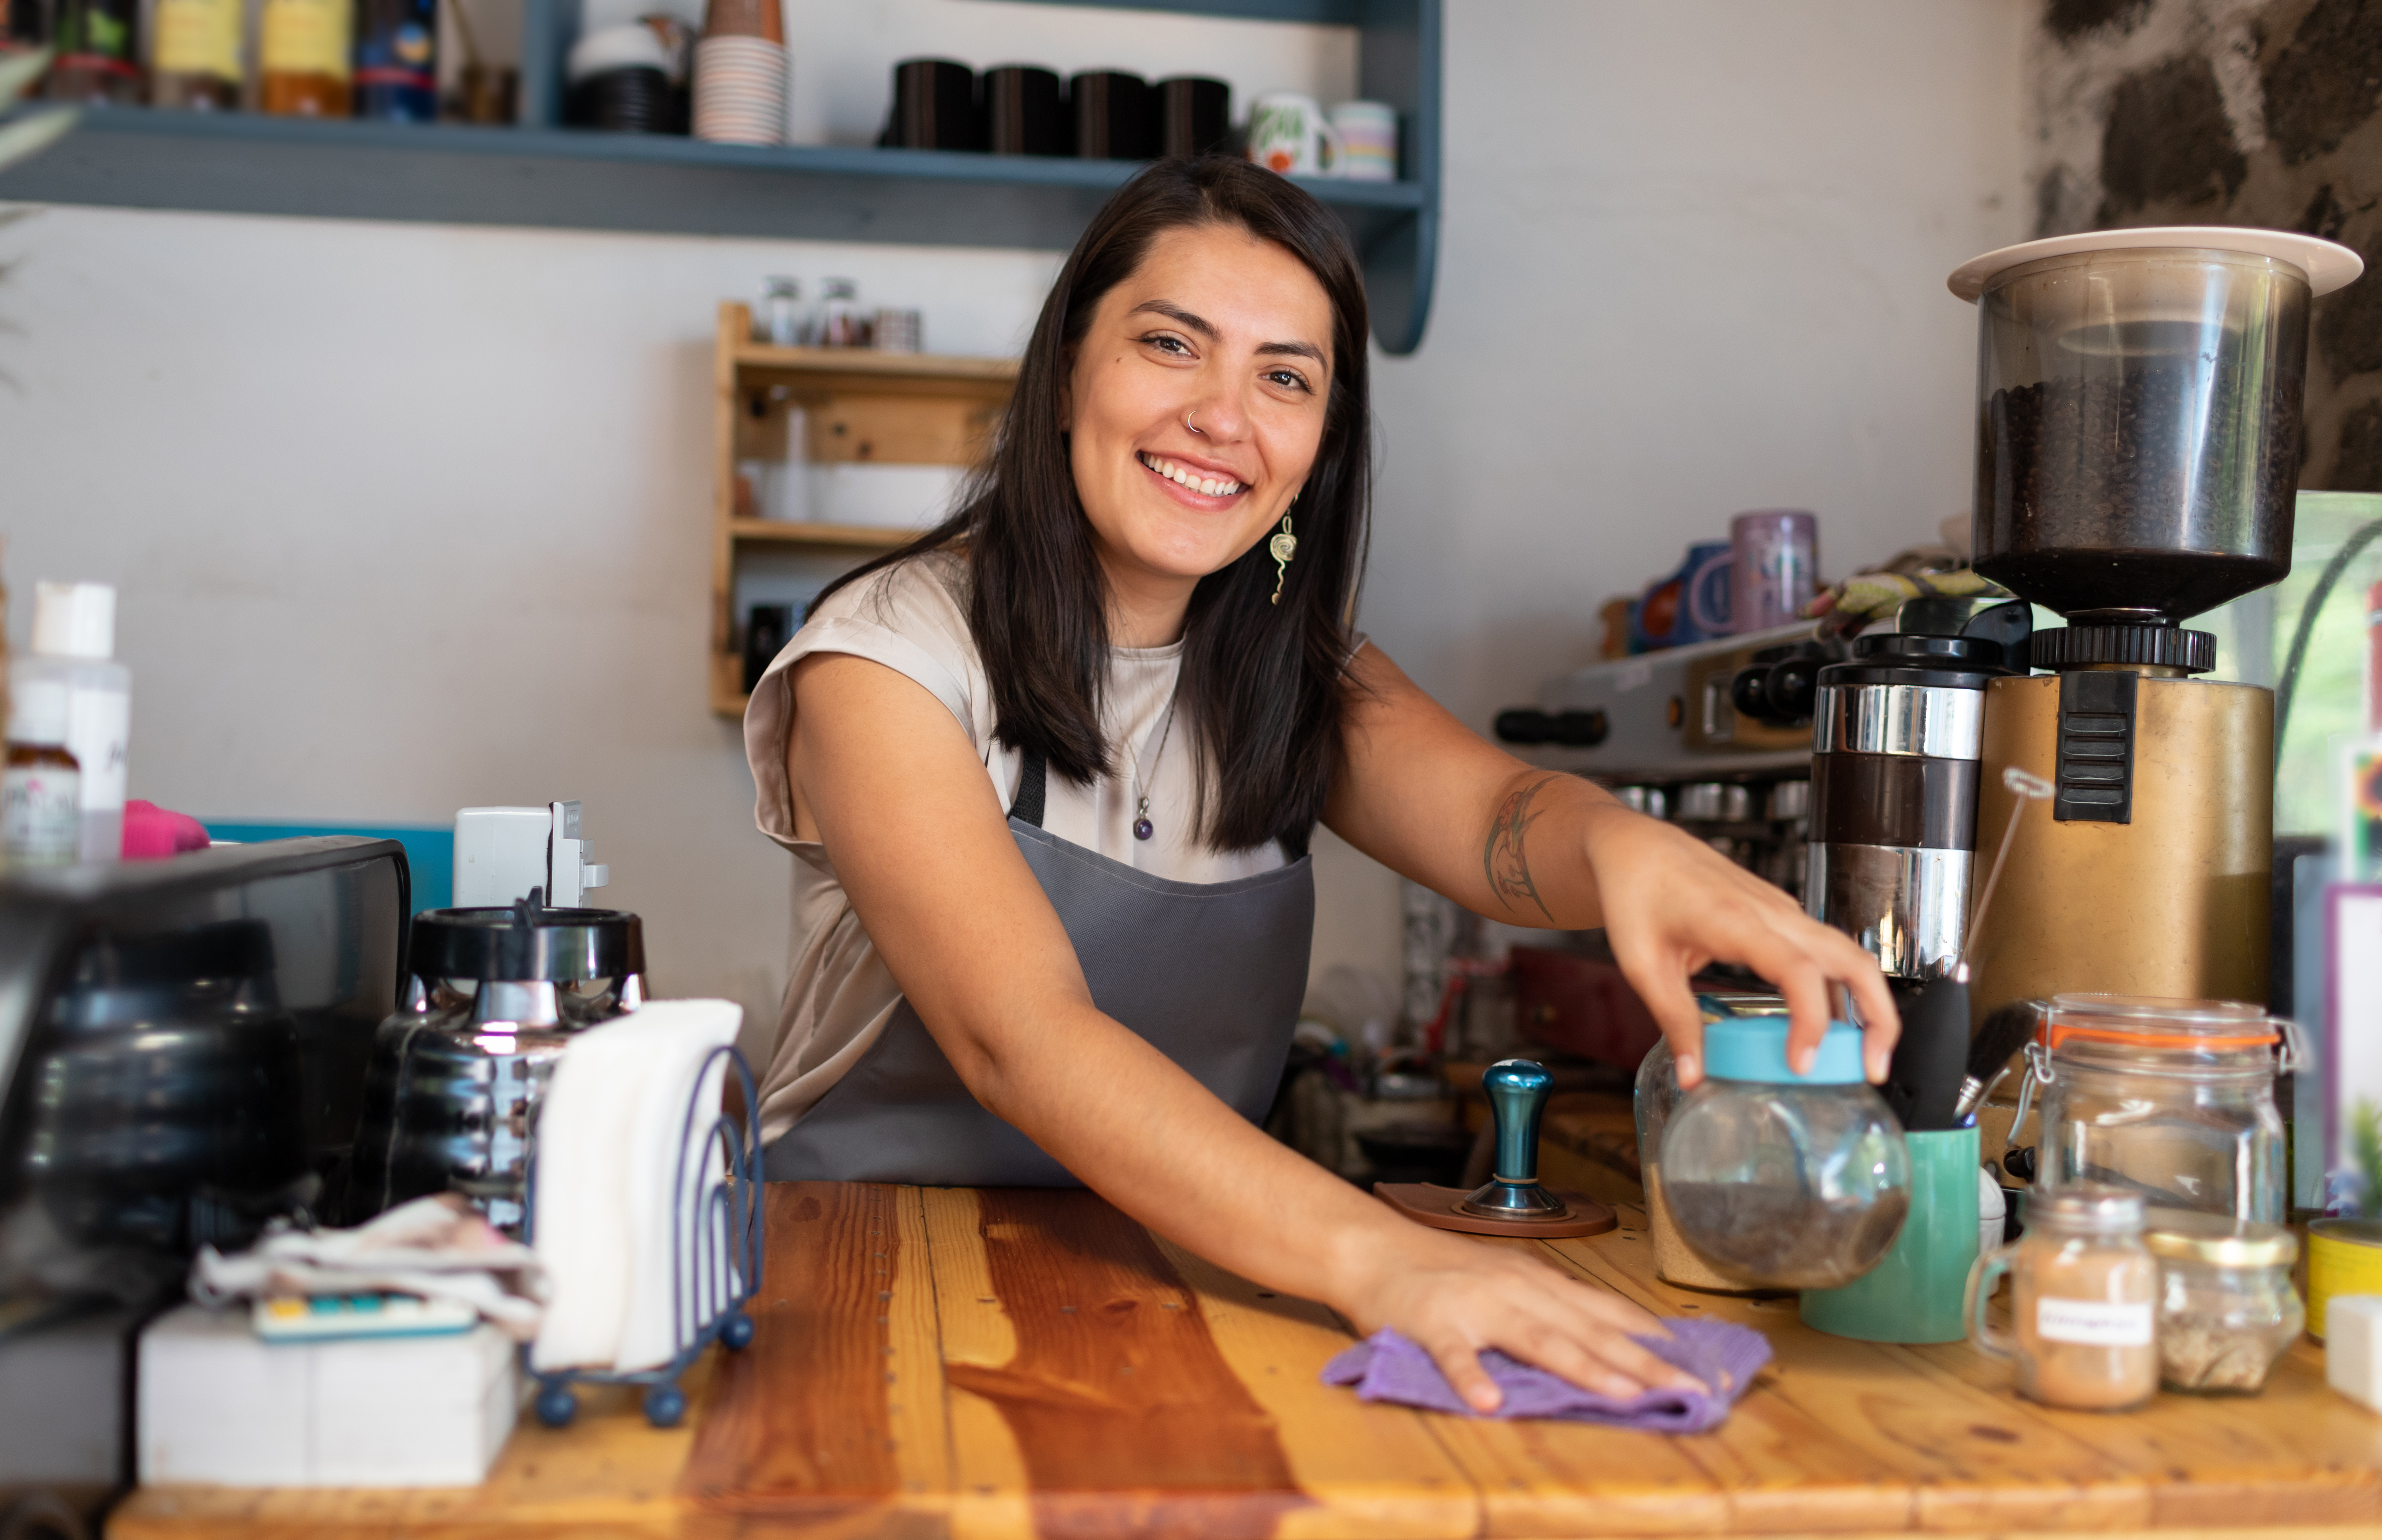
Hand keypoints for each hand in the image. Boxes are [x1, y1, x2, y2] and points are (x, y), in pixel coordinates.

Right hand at [1338, 1227, 1699, 1411]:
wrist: (1376, 1249)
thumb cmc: (1447, 1272)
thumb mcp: (1512, 1281)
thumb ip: (1558, 1311)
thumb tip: (1617, 1346)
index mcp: (1541, 1283)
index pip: (1610, 1314)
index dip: (1656, 1343)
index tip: (1701, 1369)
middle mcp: (1519, 1289)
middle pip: (1589, 1330)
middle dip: (1643, 1363)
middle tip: (1687, 1390)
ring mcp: (1476, 1305)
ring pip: (1538, 1338)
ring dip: (1583, 1367)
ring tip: (1622, 1395)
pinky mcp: (1432, 1322)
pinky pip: (1455, 1354)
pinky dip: (1472, 1378)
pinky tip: (1489, 1403)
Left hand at [1577, 800, 1898, 1088]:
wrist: (1636, 848)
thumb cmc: (1635, 893)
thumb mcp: (1642, 964)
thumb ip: (1674, 1020)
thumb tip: (1692, 1076)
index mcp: (1734, 919)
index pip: (1797, 969)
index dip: (1810, 1019)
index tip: (1802, 1064)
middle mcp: (1772, 911)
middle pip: (1852, 959)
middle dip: (1877, 1016)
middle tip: (1873, 1069)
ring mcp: (1783, 910)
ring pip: (1849, 953)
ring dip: (1868, 1004)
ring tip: (1861, 1058)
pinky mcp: (1783, 914)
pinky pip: (1827, 950)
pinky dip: (1842, 988)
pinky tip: (1830, 1025)